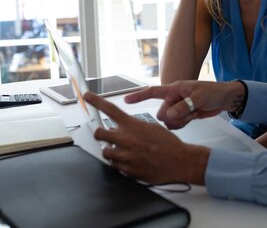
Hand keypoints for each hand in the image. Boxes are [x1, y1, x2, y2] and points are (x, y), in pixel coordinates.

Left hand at [83, 92, 208, 184]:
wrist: (179, 162)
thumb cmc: (168, 144)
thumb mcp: (152, 128)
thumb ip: (133, 127)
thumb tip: (119, 128)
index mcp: (133, 126)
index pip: (110, 109)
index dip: (96, 101)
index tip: (87, 96)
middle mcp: (126, 140)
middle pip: (98, 134)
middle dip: (101, 134)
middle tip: (107, 136)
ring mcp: (125, 156)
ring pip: (105, 152)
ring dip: (111, 151)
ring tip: (125, 151)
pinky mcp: (127, 170)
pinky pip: (115, 166)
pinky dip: (120, 163)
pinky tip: (132, 161)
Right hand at [124, 80, 245, 129]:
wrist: (224, 99)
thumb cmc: (213, 91)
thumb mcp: (199, 97)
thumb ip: (184, 106)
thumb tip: (169, 116)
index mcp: (174, 89)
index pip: (153, 92)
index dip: (139, 96)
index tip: (126, 100)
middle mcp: (173, 99)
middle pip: (162, 113)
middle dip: (172, 116)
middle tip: (188, 112)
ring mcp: (178, 108)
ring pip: (169, 121)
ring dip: (180, 121)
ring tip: (193, 113)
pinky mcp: (184, 116)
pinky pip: (176, 125)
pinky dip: (183, 124)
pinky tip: (192, 117)